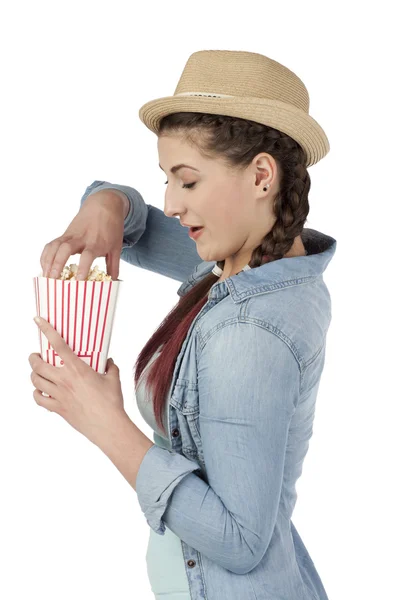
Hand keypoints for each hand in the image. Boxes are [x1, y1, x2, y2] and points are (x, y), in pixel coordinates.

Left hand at [29, 316, 125, 445]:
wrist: (107, 425)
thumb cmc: (111, 403)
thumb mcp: (113, 379)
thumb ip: (109, 367)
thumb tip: (108, 362)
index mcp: (77, 369)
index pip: (57, 344)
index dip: (46, 330)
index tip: (38, 321)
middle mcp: (64, 380)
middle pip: (38, 364)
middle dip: (33, 357)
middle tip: (36, 355)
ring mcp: (58, 395)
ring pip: (35, 381)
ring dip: (33, 374)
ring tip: (37, 371)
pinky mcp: (57, 408)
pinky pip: (39, 399)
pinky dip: (36, 393)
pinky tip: (40, 390)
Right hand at [40, 190, 127, 280]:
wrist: (104, 205)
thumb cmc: (112, 228)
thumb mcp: (116, 247)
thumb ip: (114, 266)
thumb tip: (114, 283)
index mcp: (96, 243)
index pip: (87, 256)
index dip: (83, 268)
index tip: (79, 281)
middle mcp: (81, 238)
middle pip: (65, 249)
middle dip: (57, 264)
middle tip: (53, 279)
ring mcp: (70, 235)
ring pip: (55, 246)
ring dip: (48, 261)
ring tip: (46, 276)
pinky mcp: (64, 234)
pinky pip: (51, 244)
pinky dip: (46, 255)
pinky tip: (44, 267)